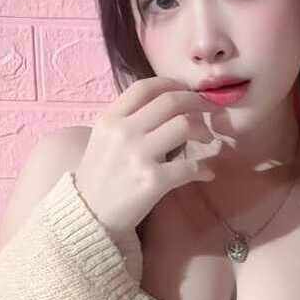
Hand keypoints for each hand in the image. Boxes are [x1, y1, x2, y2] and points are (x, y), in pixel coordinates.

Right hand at [75, 77, 216, 235]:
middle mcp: (124, 132)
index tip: (188, 91)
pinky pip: (190, 166)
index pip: (146, 87)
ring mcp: (138, 156)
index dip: (173, 84)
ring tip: (207, 140)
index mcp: (111, 119)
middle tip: (210, 110)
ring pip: (184, 126)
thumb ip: (129, 120)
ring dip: (204, 132)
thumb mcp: (104, 140)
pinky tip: (206, 172)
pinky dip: (204, 168)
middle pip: (171, 101)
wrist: (89, 216)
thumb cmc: (100, 177)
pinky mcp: (153, 181)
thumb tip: (168, 106)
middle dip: (198, 102)